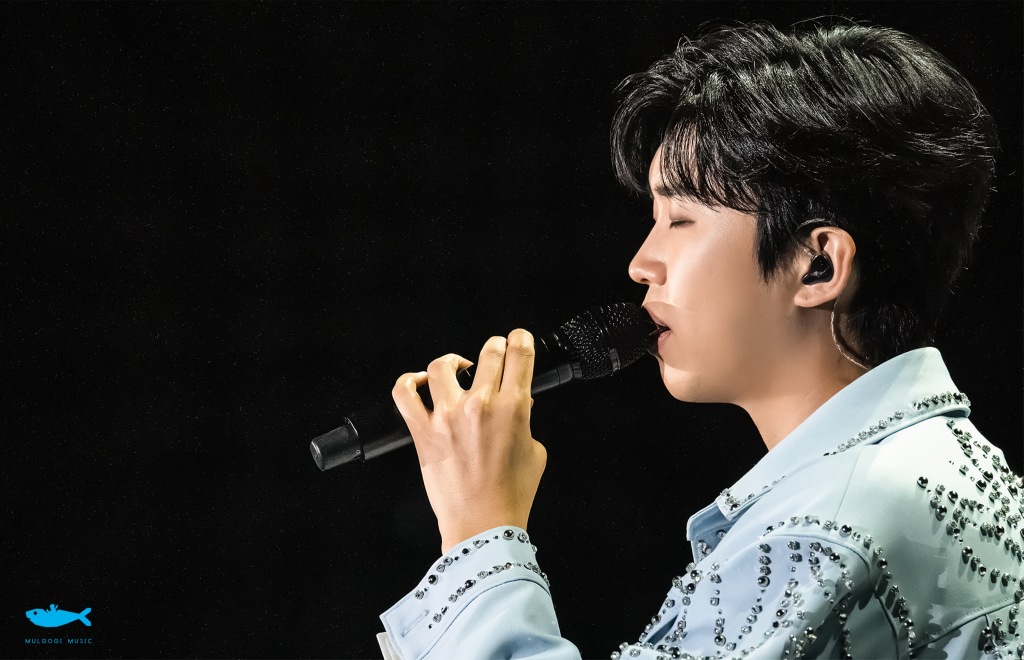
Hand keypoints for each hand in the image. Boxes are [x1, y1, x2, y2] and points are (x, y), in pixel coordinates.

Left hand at [392, 329, 546, 554]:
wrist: (483, 525)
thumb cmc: (511, 494)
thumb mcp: (535, 452)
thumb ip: (526, 422)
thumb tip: (519, 403)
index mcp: (513, 408)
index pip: (519, 354)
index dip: (520, 340)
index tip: (518, 340)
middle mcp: (480, 406)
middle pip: (487, 351)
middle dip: (494, 347)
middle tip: (494, 353)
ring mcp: (447, 416)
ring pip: (443, 365)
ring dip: (454, 362)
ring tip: (458, 369)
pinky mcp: (422, 431)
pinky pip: (404, 393)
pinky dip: (409, 381)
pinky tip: (420, 382)